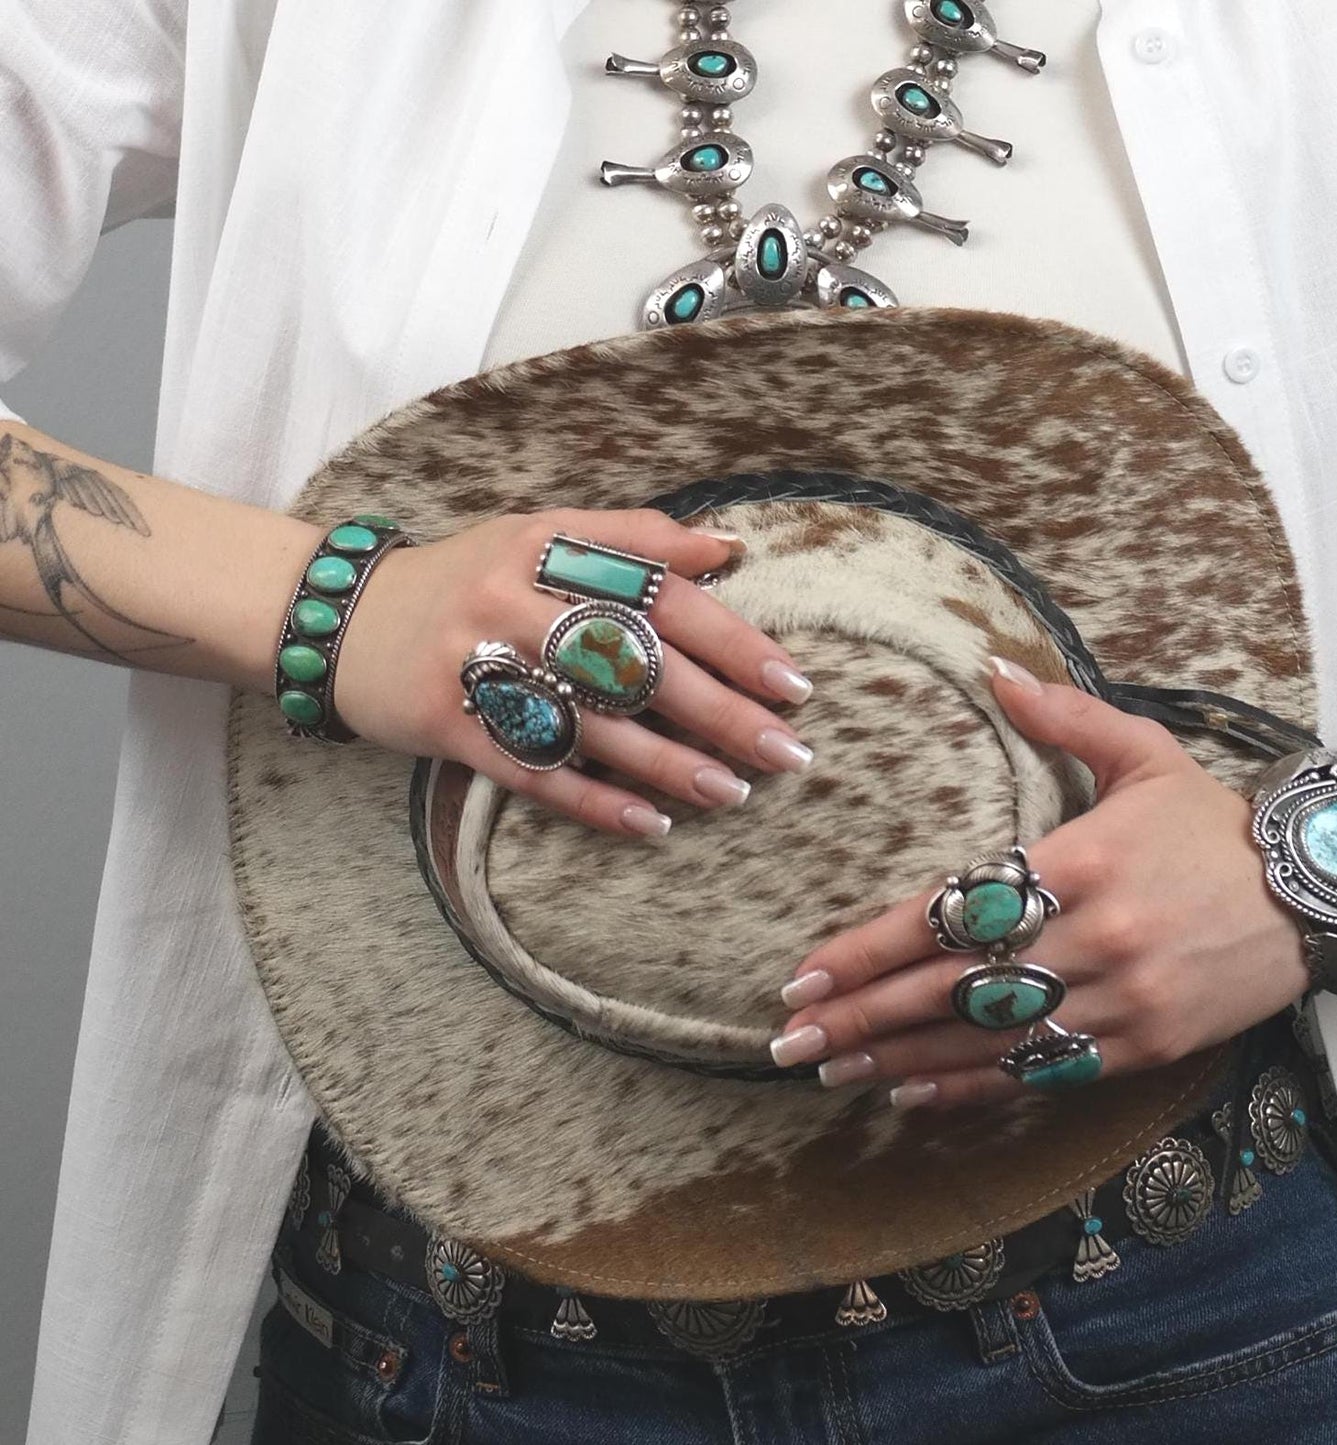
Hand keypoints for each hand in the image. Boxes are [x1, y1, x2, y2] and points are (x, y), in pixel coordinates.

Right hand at [333, 508, 813, 835]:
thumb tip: (730, 548)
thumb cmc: (466, 577)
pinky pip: (534, 771)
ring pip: (589, 723)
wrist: (340, 618)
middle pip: (633, 661)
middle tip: (787, 750)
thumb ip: (633, 537)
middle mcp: (511, 600)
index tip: (791, 682)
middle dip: (719, 710)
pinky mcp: (447, 725)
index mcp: (544, 544)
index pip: (656, 592)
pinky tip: (653, 825)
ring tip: (734, 792)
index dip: (730, 638)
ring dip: (669, 764)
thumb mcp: (537, 531)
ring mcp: (474, 665)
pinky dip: (596, 803)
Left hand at [771, 657, 1310, 1107]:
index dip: (868, 950)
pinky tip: (913, 1095)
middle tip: (789, 1040)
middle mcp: (1091, 936)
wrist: (1321, 891)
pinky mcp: (1143, 1046)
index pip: (946, 912)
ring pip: (987, 1041)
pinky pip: (1043, 1073)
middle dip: (862, 1016)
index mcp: (1078, 859)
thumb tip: (991, 668)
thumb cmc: (1214, 823)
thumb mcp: (1144, 753)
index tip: (806, 974)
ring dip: (900, 1060)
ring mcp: (1118, 1000)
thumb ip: (1061, 717)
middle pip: (951, 988)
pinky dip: (974, 1088)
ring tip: (830, 1071)